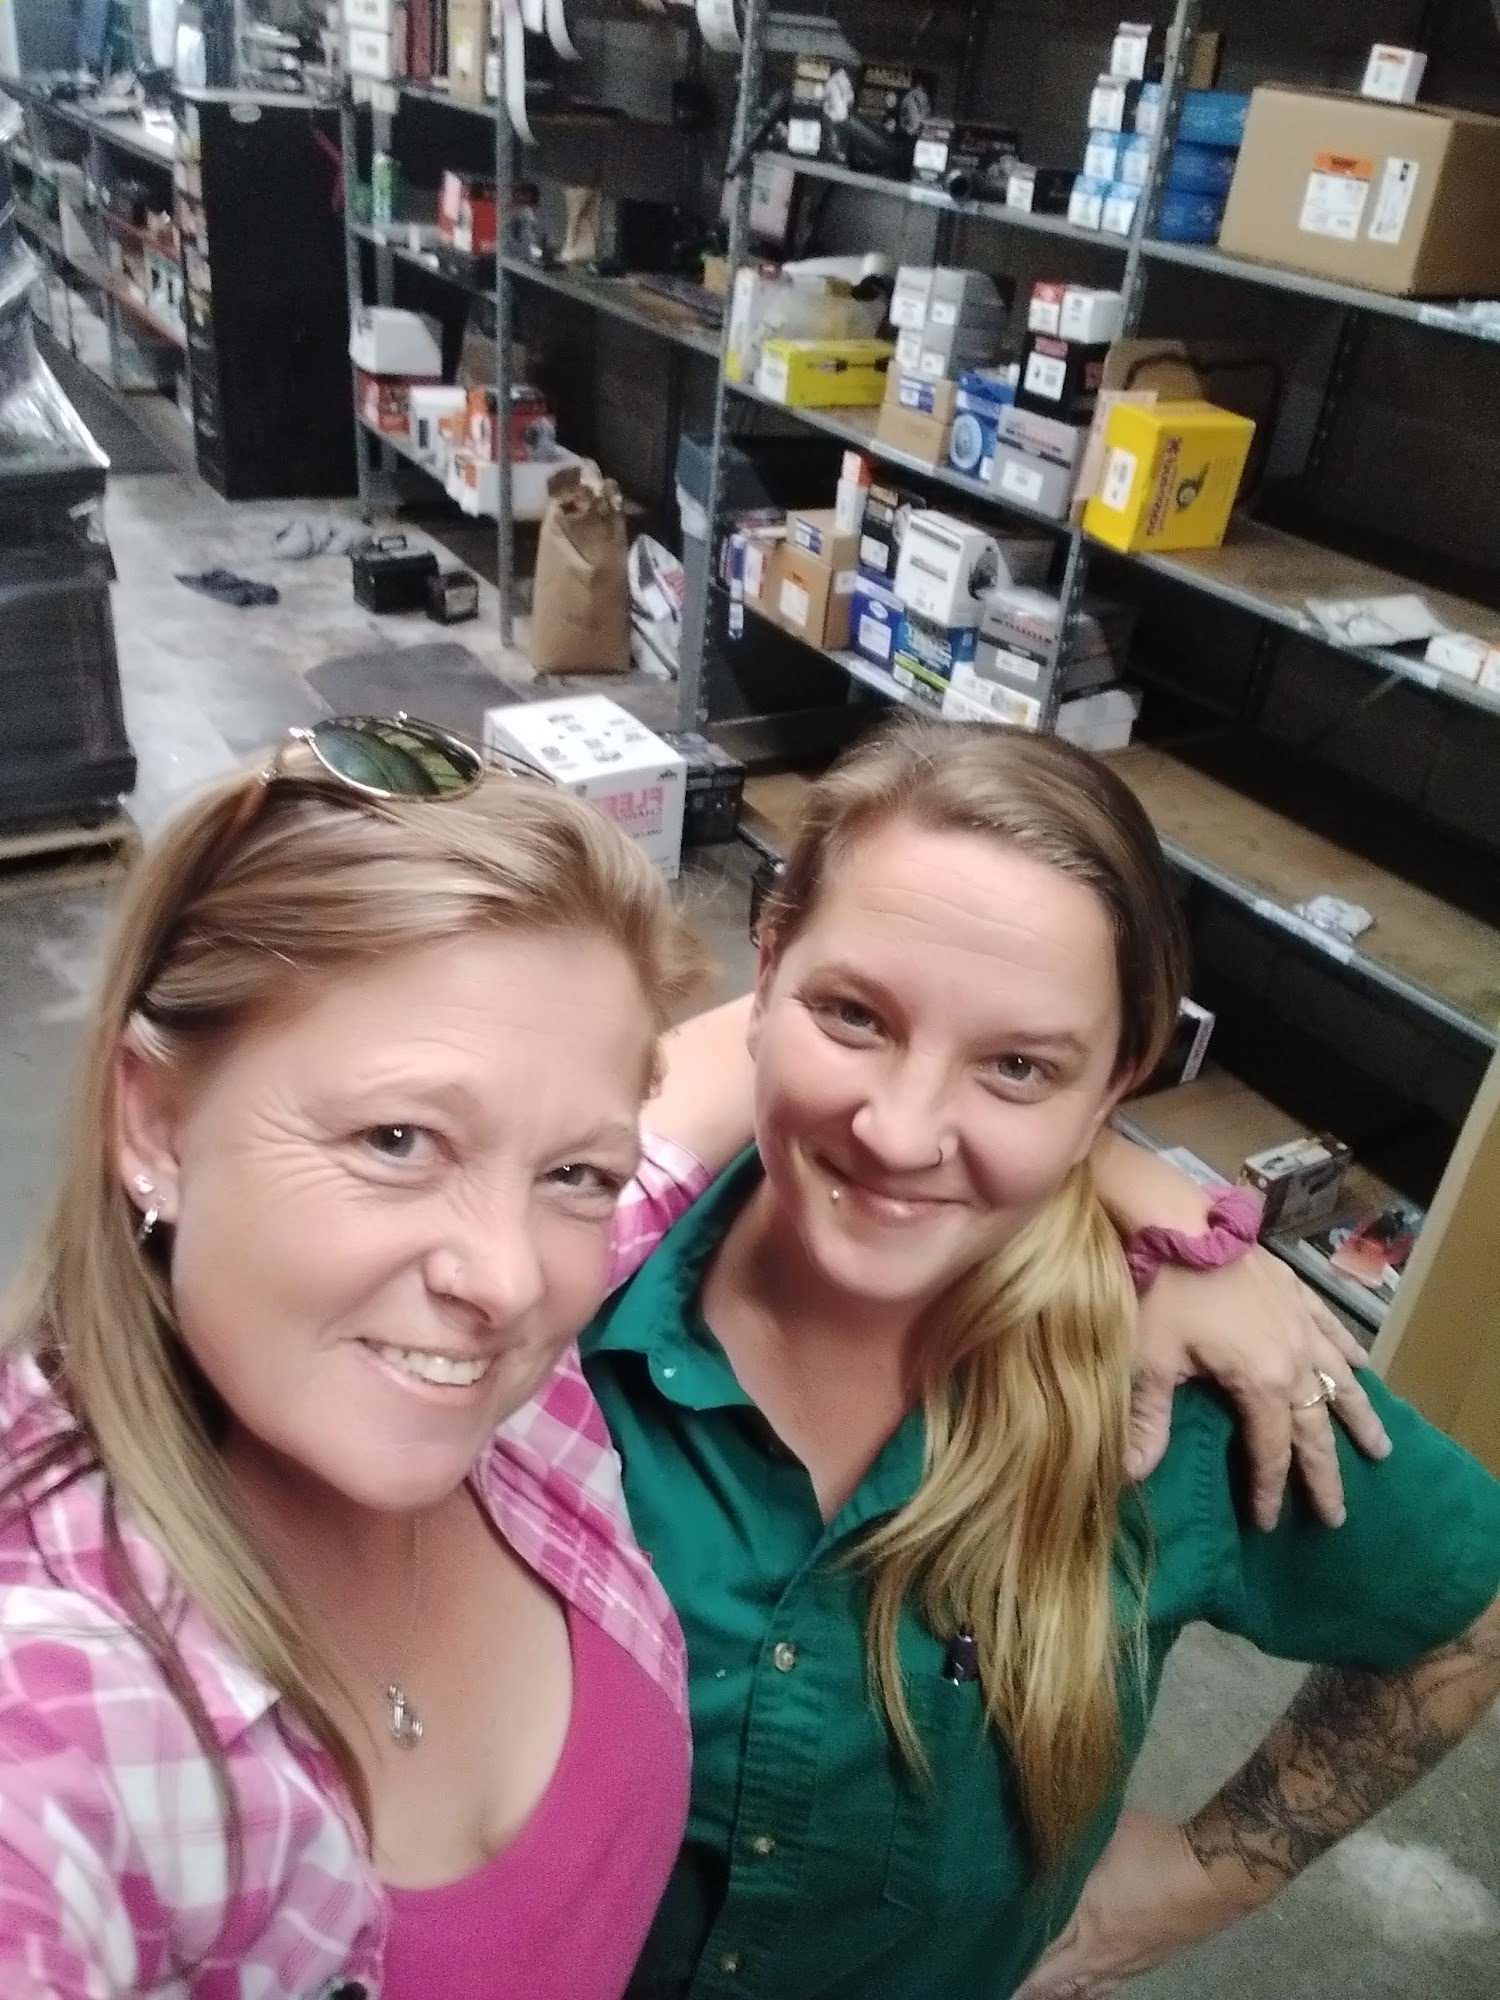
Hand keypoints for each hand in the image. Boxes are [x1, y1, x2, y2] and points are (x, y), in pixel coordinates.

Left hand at [1015, 1811, 1248, 1999]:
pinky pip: (1108, 1985)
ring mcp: (1127, 1963)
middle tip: (1006, 1986)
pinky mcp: (1148, 1963)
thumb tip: (1044, 1828)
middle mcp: (1100, 1951)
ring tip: (1034, 1995)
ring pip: (1084, 1988)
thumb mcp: (1103, 1832)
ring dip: (1058, 1992)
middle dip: (1029, 1985)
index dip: (1013, 1960)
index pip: (1038, 1950)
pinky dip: (1087, 1990)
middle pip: (1056, 1979)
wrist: (1213, 1874)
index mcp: (1084, 1920)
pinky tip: (1083, 1989)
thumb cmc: (1154, 1848)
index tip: (989, 1962)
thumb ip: (1071, 1842)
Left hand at [1128, 1248, 1391, 1530]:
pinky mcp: (1296, 1293)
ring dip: (1359, 1416)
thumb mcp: (1149, 1361)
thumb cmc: (1160, 1291)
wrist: (1175, 1220)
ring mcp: (1301, 1323)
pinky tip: (1363, 1367)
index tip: (1270, 1524)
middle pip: (1316, 1427)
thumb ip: (1148, 1421)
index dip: (1271, 1490)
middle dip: (1326, 1473)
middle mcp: (1294, 1358)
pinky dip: (1350, 1352)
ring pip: (1341, 1379)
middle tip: (1338, 1514)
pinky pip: (1333, 1329)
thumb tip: (1131, 1477)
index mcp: (1261, 1382)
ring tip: (1380, 1448)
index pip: (1271, 1451)